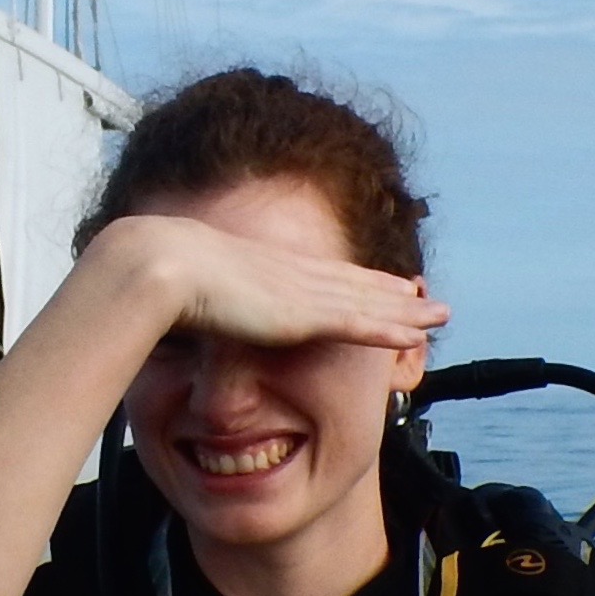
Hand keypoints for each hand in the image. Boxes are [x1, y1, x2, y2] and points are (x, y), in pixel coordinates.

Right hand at [106, 211, 446, 356]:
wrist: (155, 265)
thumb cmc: (153, 282)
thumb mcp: (182, 299)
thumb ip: (195, 311)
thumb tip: (179, 321)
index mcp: (263, 271)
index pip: (320, 276)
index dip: (353, 280)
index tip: (377, 282)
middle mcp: (290, 276)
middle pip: (355, 283)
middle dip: (391, 291)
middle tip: (423, 295)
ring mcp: (300, 292)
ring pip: (369, 303)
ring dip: (407, 311)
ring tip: (440, 314)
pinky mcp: (304, 313)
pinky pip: (361, 322)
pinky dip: (391, 327)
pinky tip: (418, 330)